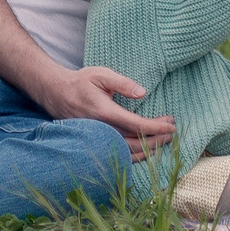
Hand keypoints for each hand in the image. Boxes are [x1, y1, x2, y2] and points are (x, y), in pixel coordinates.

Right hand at [40, 64, 174, 159]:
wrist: (56, 93)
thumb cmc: (81, 82)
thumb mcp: (101, 74)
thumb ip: (123, 83)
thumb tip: (142, 92)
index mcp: (104, 112)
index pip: (136, 124)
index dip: (156, 127)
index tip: (171, 125)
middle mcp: (101, 129)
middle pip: (135, 141)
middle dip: (157, 139)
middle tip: (173, 132)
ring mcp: (97, 138)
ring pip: (127, 152)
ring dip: (148, 149)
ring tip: (164, 141)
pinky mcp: (95, 143)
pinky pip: (117, 155)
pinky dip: (134, 156)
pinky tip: (146, 151)